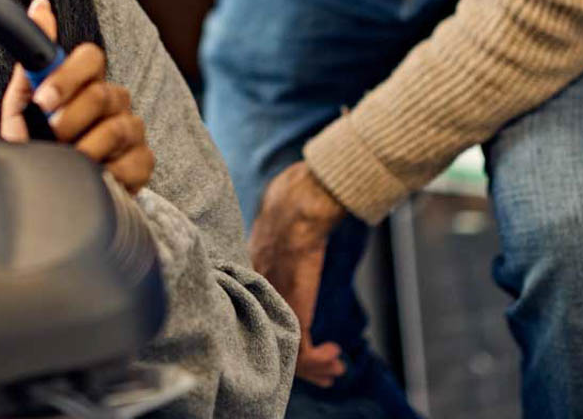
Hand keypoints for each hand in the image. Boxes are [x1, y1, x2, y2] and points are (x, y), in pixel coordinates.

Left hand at [0, 0, 154, 194]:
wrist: (46, 193)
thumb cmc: (36, 143)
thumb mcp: (23, 103)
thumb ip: (33, 60)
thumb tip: (39, 6)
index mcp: (86, 81)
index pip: (91, 58)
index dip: (68, 77)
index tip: (44, 101)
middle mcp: (114, 100)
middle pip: (102, 95)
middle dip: (69, 120)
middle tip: (51, 138)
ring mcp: (132, 130)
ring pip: (117, 129)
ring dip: (85, 149)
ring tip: (67, 161)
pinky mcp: (143, 161)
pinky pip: (133, 162)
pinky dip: (108, 173)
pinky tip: (93, 176)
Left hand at [249, 160, 349, 386]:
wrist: (296, 209)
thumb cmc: (290, 211)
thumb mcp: (276, 232)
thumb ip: (277, 246)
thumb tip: (289, 238)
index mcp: (248, 282)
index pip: (257, 322)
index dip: (278, 338)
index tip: (299, 347)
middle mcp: (256, 300)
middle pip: (270, 344)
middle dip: (301, 365)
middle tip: (322, 373)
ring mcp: (273, 307)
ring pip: (289, 353)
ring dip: (315, 368)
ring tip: (334, 370)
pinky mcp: (293, 312)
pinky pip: (302, 351)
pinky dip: (318, 360)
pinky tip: (333, 355)